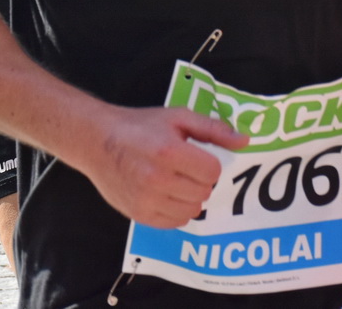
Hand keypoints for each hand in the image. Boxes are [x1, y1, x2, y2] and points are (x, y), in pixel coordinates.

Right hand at [77, 105, 247, 227]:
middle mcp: (157, 179)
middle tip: (186, 168)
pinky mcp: (139, 215)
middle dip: (201, 180)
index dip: (209, 163)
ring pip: (192, 211)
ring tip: (176, 181)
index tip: (197, 156)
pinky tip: (166, 193)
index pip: (212, 171)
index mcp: (168, 152)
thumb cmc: (139, 126)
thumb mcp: (177, 117)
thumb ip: (213, 129)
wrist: (97, 141)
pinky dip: (177, 210)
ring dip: (191, 197)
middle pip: (204, 192)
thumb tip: (244, 141)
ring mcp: (146, 200)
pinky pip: (175, 222)